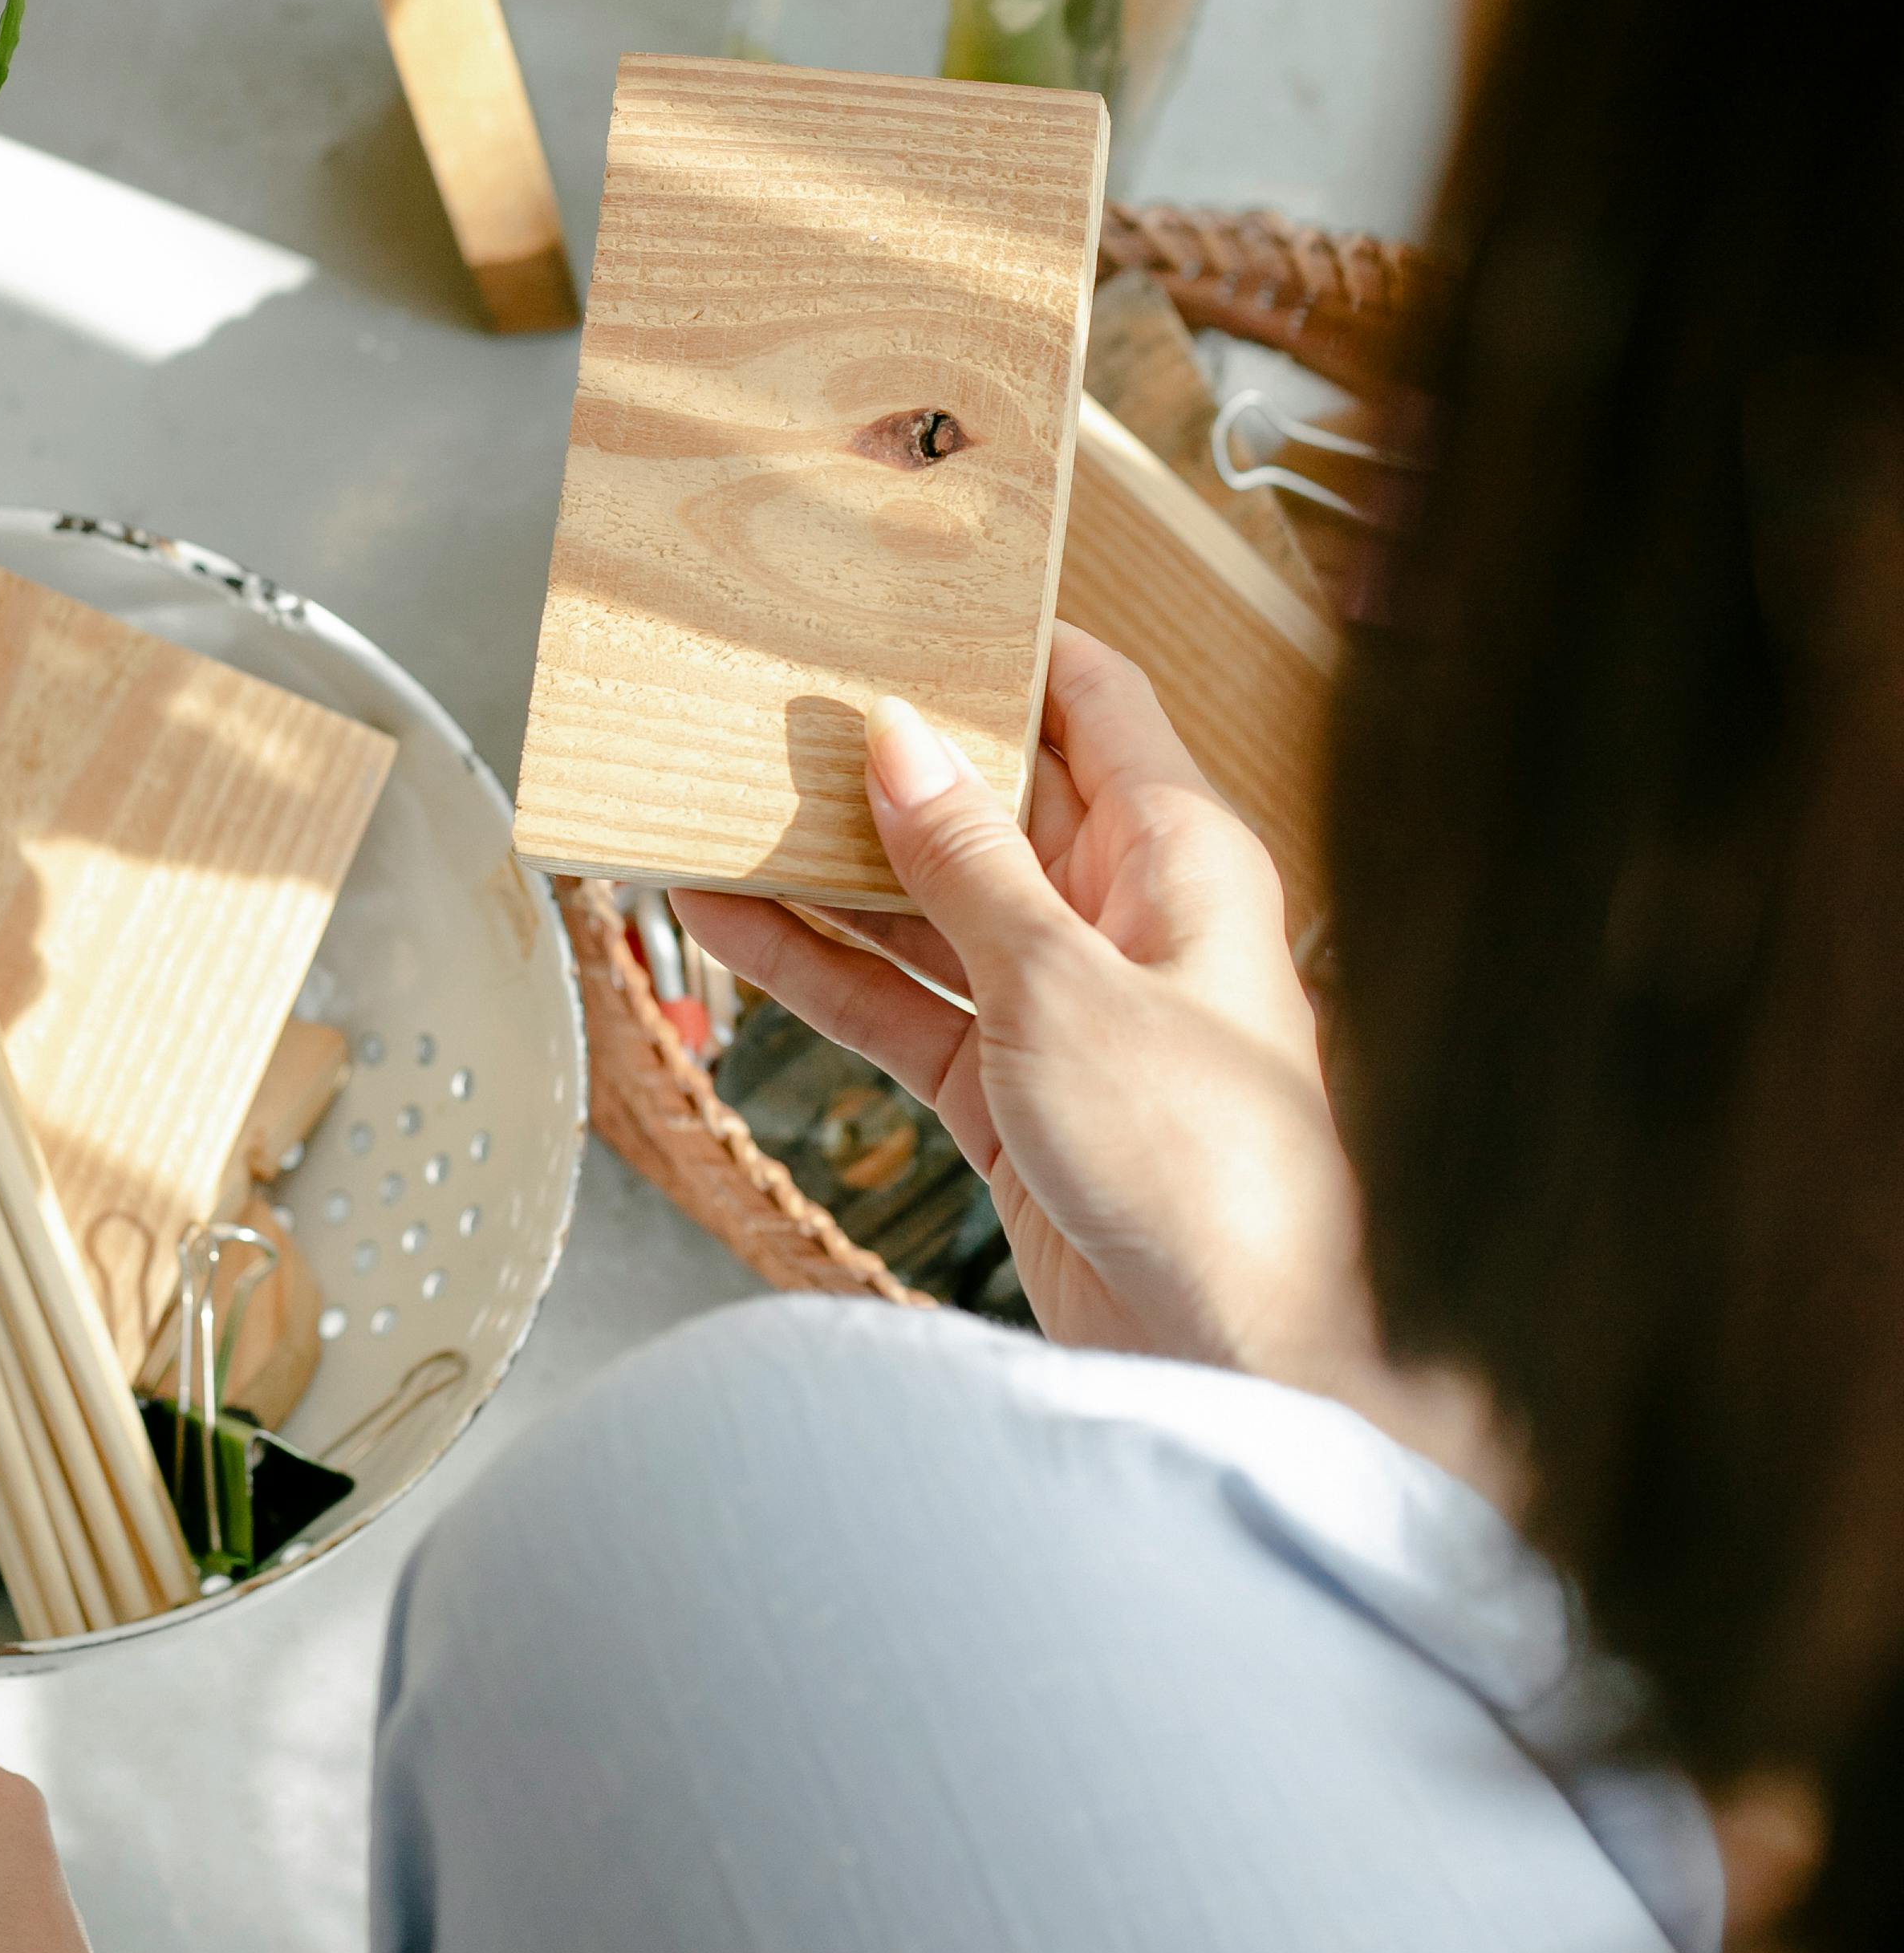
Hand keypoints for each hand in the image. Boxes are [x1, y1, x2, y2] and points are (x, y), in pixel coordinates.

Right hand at [674, 628, 1512, 1501]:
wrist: (1236, 1356)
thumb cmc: (1204, 1166)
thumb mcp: (1065, 986)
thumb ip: (969, 865)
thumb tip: (900, 742)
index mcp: (1179, 857)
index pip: (1093, 704)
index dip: (1004, 644)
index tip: (907, 596)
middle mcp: (1126, 917)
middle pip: (992, 803)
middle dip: (887, 759)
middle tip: (775, 700)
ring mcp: (1064, 1007)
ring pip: (929, 907)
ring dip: (829, 868)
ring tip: (717, 803)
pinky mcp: (1012, 1093)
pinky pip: (903, 1004)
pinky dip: (823, 971)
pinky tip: (734, 923)